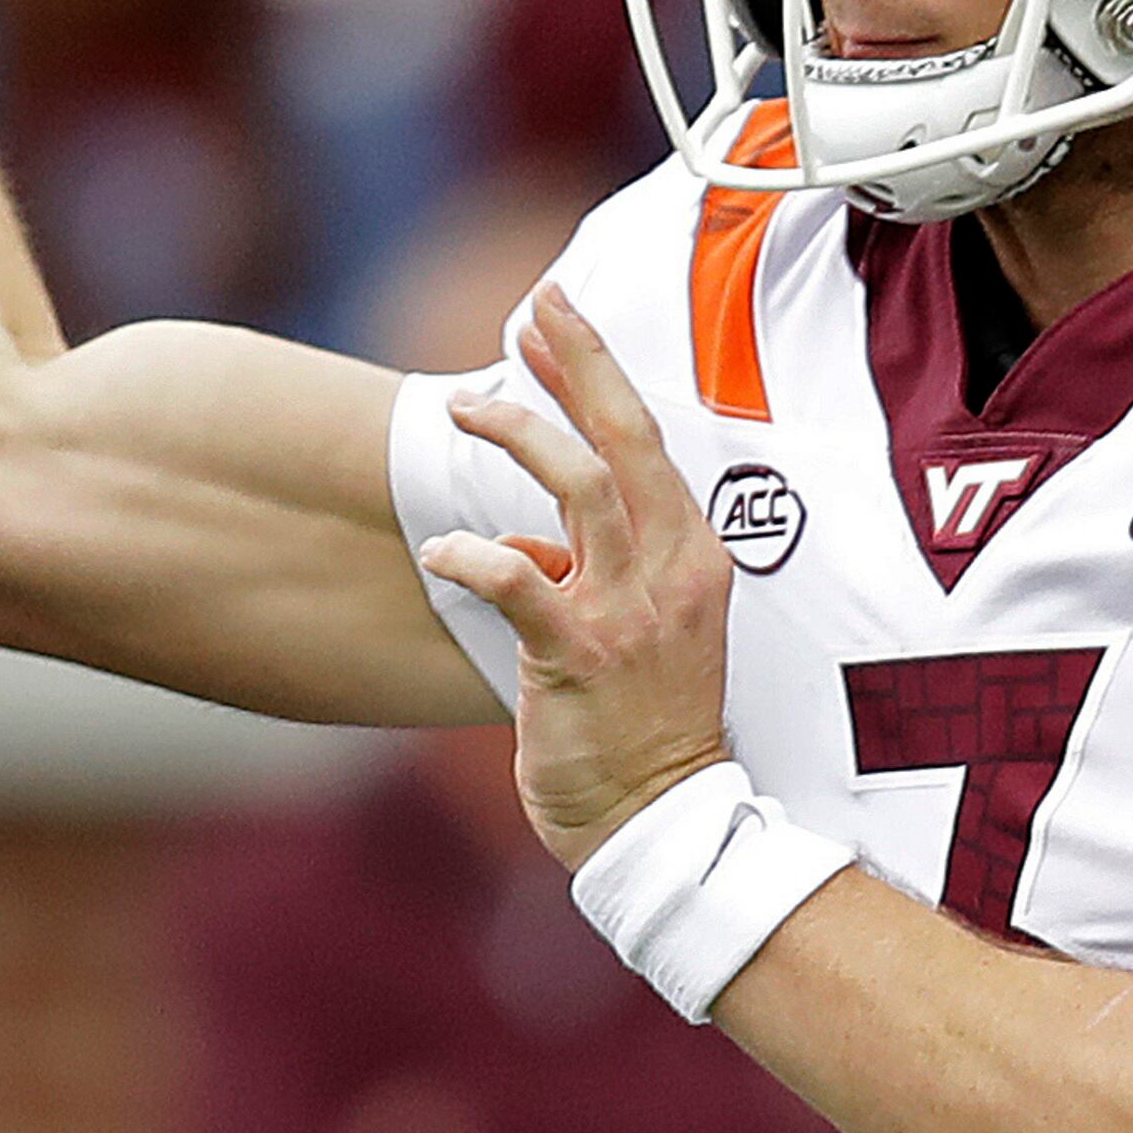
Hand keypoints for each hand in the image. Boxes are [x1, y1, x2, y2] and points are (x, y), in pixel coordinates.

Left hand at [417, 284, 735, 869]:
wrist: (662, 822)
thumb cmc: (645, 726)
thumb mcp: (641, 629)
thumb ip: (595, 571)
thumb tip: (532, 538)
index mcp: (692, 555)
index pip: (647, 441)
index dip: (598, 372)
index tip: (555, 316)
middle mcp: (673, 570)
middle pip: (626, 438)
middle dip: (579, 363)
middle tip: (536, 309)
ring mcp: (631, 612)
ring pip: (580, 487)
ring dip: (518, 435)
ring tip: (462, 410)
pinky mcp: (582, 657)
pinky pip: (521, 581)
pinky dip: (475, 553)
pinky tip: (441, 547)